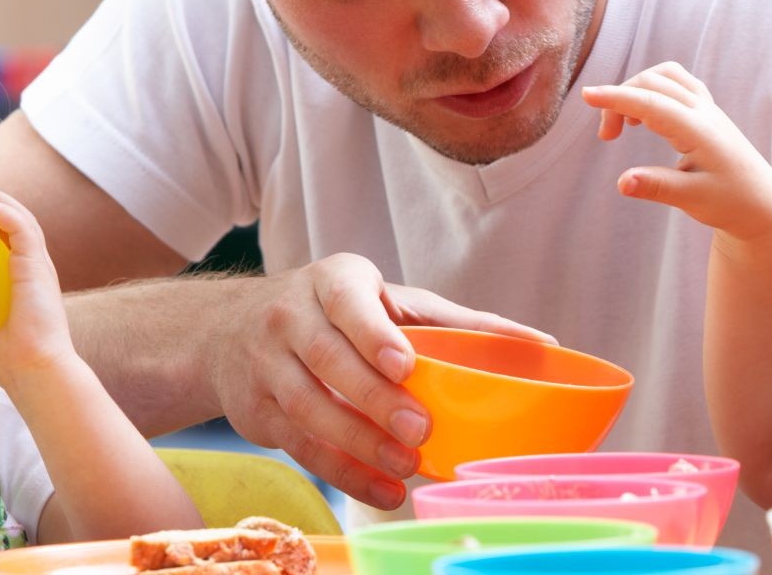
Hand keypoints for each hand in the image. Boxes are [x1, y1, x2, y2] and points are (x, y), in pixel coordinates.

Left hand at [0, 181, 80, 386]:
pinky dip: (0, 210)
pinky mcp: (37, 265)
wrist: (31, 372)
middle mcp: (35, 266)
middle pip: (14, 217)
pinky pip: (20, 226)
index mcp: (25, 279)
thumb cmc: (7, 367)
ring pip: (18, 214)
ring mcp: (38, 264)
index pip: (11, 235)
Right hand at [207, 252, 554, 509]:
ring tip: (406, 465)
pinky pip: (299, 445)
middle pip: (329, 361)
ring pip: (310, 408)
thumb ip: (455, 322)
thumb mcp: (387, 300)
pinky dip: (342, 472)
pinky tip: (382, 489)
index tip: (405, 364)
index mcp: (331, 283)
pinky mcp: (256, 411)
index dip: (374, 334)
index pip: (348, 304)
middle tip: (420, 430)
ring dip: (359, 444)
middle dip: (375, 398)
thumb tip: (542, 343)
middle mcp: (289, 318)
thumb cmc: (338, 312)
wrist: (229, 329)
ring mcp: (265, 366)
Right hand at [583, 62, 771, 240]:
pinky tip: (647, 116)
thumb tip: (621, 182)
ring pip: (666, 76)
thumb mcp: (692, 200)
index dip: (616, 97)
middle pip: (653, 82)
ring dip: (638, 89)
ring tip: (626, 123)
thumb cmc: (732, 204)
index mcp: (699, 130)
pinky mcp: (708, 112)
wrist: (764, 206)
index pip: (651, 102)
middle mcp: (704, 111)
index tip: (586, 95)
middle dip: (620, 99)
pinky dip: (654, 88)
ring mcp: (708, 108)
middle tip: (607, 137)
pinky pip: (678, 82)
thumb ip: (656, 187)